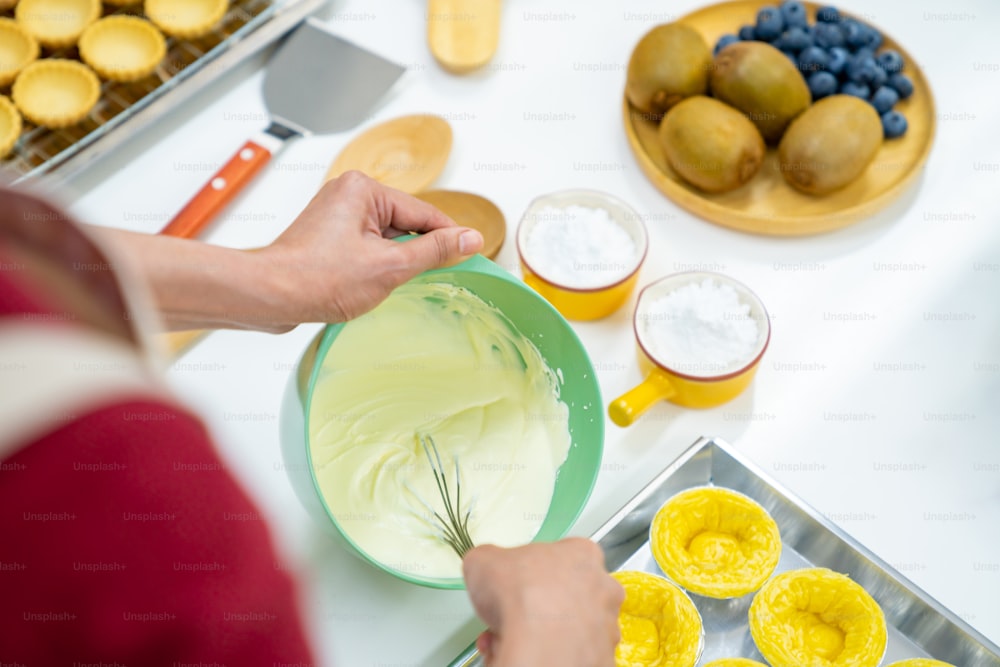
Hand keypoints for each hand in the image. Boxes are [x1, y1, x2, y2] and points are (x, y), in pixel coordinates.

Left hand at [258, 170, 483, 324]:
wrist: (269, 296)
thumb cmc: (317, 279)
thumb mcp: (390, 267)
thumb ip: (434, 251)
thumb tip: (469, 238)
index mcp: (364, 189)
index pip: (423, 213)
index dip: (448, 237)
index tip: (472, 251)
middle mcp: (348, 195)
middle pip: (405, 224)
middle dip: (413, 253)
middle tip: (419, 279)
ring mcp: (336, 215)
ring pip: (386, 239)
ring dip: (392, 263)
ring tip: (379, 284)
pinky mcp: (328, 237)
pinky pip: (367, 247)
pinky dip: (375, 266)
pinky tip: (369, 286)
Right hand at [463, 539, 623, 666]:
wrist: (539, 646)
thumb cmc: (521, 596)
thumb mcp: (483, 560)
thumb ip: (488, 559)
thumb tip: (483, 564)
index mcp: (582, 555)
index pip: (559, 556)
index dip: (529, 571)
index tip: (513, 583)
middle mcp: (602, 589)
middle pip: (564, 594)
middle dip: (533, 606)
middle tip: (508, 615)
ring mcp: (604, 625)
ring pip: (566, 628)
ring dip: (536, 632)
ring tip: (508, 638)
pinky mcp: (600, 657)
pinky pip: (568, 654)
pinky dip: (544, 655)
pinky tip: (518, 654)